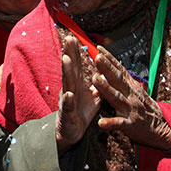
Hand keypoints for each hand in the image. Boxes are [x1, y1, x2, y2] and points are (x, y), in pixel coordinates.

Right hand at [55, 36, 100, 154]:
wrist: (71, 133)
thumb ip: (96, 83)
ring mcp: (67, 100)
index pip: (78, 65)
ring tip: (66, 59)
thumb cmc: (81, 112)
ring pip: (67, 84)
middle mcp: (70, 89)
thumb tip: (104, 71)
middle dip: (69, 54)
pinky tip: (70, 94)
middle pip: (70, 69)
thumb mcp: (92, 96)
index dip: (77, 52)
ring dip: (66, 72)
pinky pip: (68, 106)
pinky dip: (69, 100)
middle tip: (68, 39)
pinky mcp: (67, 114)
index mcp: (78, 84)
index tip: (75, 37)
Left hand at [92, 46, 170, 149]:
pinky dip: (110, 123)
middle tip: (97, 57)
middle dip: (107, 67)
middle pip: (117, 79)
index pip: (119, 69)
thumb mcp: (133, 91)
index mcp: (130, 86)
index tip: (99, 48)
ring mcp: (130, 109)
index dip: (110, 58)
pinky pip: (119, 123)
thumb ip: (119, 81)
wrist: (162, 128)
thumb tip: (103, 69)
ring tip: (95, 79)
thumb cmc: (143, 107)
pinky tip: (101, 123)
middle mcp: (130, 94)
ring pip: (116, 97)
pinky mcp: (130, 125)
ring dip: (105, 88)